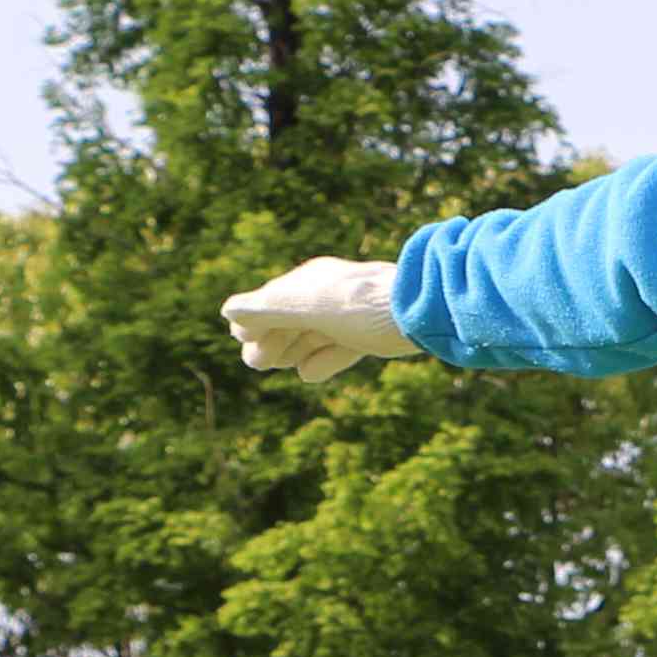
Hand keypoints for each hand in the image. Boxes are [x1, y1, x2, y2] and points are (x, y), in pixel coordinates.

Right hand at [219, 256, 412, 377]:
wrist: (428, 311)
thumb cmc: (368, 306)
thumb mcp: (314, 308)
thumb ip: (272, 310)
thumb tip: (228, 311)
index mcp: (311, 282)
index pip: (272, 300)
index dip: (255, 320)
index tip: (240, 338)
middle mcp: (330, 296)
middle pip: (291, 319)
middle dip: (271, 338)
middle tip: (256, 362)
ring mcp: (352, 317)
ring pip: (313, 335)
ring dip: (292, 349)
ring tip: (273, 365)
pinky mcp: (373, 337)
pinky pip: (341, 348)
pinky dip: (323, 360)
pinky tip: (308, 374)